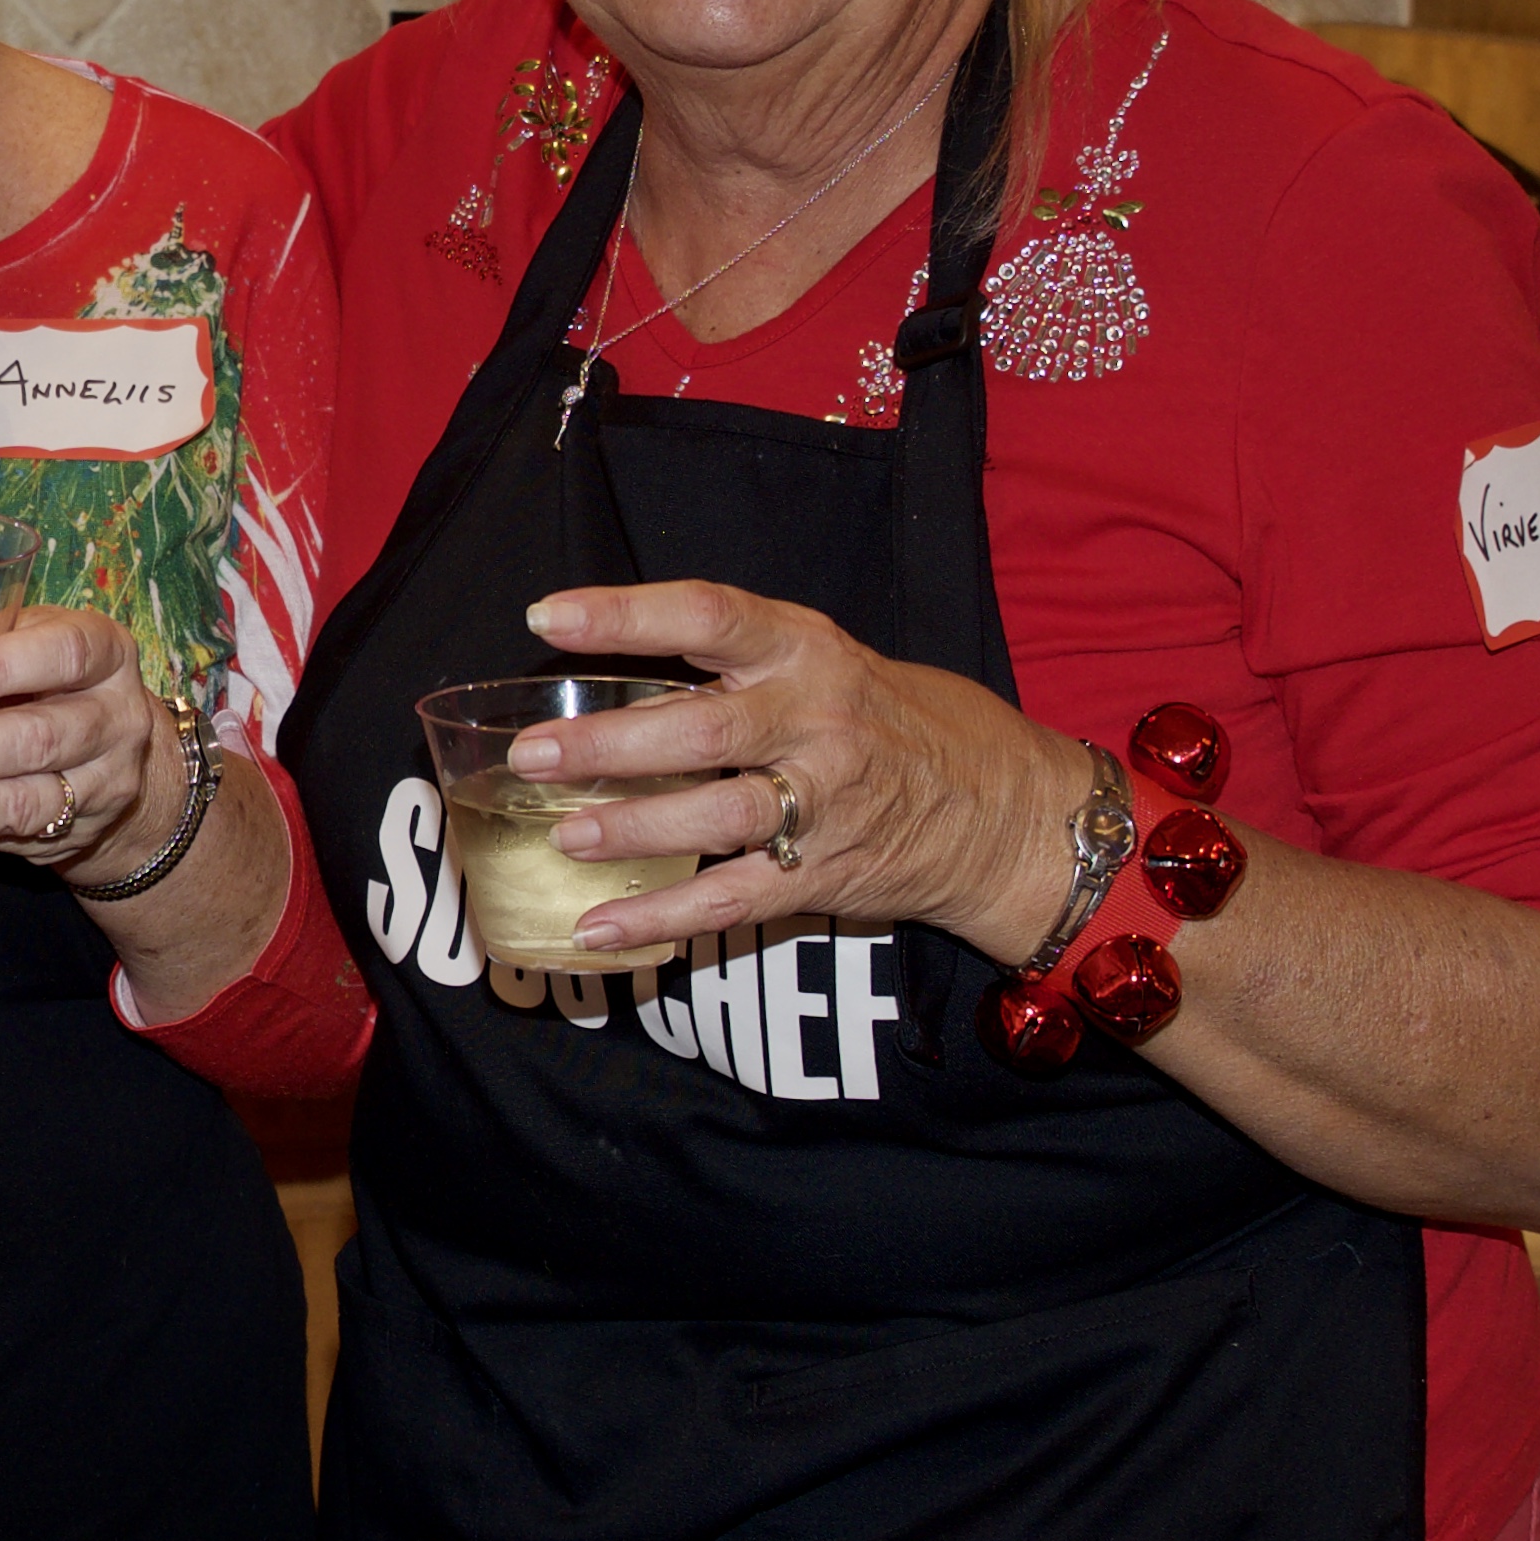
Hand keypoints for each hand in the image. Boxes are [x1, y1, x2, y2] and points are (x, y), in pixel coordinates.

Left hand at [0, 609, 182, 880]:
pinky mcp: (80, 831)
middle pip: (36, 739)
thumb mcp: (26, 638)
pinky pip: (9, 835)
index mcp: (104, 650)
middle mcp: (116, 718)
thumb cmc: (48, 675)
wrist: (109, 751)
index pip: (62, 654)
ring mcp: (104, 783)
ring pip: (21, 801)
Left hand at [505, 580, 1095, 964]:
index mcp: (807, 650)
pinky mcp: (823, 876)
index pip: (707, 616)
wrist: (1006, 808)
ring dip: (633, 830)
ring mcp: (823, 804)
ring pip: (716, 818)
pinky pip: (731, 901)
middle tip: (533, 753)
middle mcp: (815, 721)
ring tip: (563, 836)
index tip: (546, 618)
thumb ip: (734, 659)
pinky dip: (660, 920)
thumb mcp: (826, 659)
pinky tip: (596, 926)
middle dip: (610, 744)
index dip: (624, 614)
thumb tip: (606, 660)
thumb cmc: (892, 719)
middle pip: (702, 729)